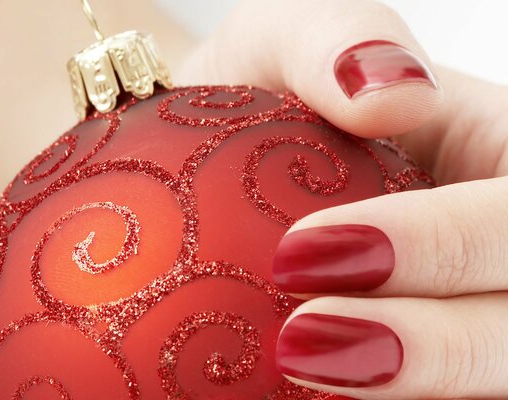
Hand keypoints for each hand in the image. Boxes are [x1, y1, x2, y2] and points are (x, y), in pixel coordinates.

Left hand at [180, 1, 507, 398]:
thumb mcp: (282, 38)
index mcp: (494, 154)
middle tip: (304, 339)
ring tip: (302, 366)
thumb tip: (393, 93)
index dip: (449, 242)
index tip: (312, 252)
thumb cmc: (260, 88)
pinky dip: (383, 399)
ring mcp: (463, 304)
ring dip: (419, 386)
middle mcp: (490, 245)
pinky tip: (303, 391)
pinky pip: (424, 391)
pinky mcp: (420, 356)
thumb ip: (338, 36)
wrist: (213, 152)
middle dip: (439, 342)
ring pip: (489, 372)